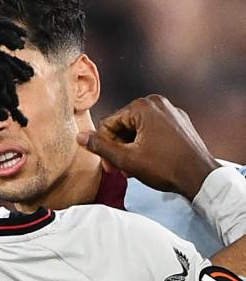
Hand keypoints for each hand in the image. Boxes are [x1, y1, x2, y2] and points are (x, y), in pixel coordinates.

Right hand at [77, 94, 218, 199]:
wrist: (200, 177)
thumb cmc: (165, 167)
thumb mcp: (126, 159)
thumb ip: (100, 147)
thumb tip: (80, 136)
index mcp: (143, 106)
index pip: (109, 124)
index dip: (104, 146)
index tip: (110, 166)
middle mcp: (158, 103)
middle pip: (123, 125)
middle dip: (118, 148)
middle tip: (119, 169)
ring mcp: (171, 112)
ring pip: (137, 129)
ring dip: (130, 148)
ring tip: (133, 168)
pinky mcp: (180, 122)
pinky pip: (153, 130)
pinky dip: (145, 144)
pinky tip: (147, 161)